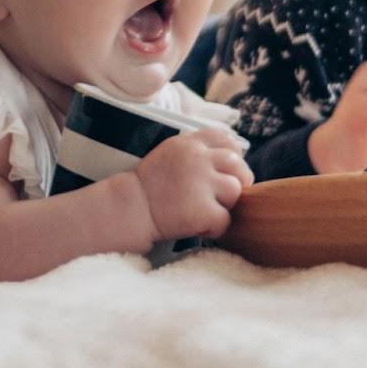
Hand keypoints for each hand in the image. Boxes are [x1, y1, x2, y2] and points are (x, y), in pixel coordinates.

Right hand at [132, 129, 253, 240]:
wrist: (129, 210)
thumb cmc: (150, 187)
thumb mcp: (170, 155)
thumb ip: (197, 152)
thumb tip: (233, 158)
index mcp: (189, 143)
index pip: (226, 140)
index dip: (232, 156)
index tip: (225, 171)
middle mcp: (197, 158)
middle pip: (238, 165)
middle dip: (236, 181)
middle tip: (221, 197)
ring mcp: (201, 183)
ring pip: (235, 191)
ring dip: (225, 204)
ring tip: (205, 211)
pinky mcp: (202, 210)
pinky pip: (225, 219)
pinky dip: (215, 227)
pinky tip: (198, 227)